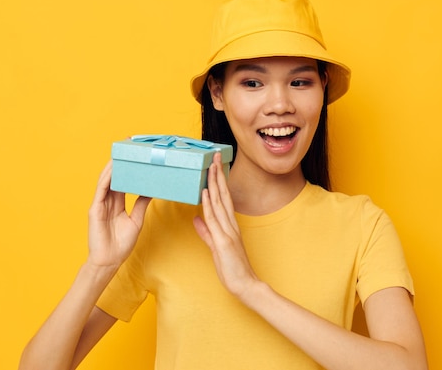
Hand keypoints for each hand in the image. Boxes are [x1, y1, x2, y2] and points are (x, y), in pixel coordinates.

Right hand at [87, 160, 150, 268]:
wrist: (110, 260)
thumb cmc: (121, 243)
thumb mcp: (136, 220)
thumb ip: (141, 204)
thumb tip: (151, 190)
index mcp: (117, 203)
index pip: (122, 180)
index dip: (128, 167)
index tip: (136, 154)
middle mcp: (107, 200)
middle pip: (113, 176)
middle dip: (119, 160)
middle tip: (129, 144)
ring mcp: (100, 204)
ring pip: (106, 180)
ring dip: (112, 165)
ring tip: (120, 152)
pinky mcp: (95, 209)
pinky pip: (101, 190)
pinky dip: (107, 179)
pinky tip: (113, 169)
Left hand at [193, 153, 259, 300]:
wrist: (245, 285)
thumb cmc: (232, 268)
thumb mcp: (216, 247)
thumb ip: (206, 232)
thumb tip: (196, 219)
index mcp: (229, 225)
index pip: (223, 199)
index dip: (219, 182)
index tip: (215, 167)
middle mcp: (230, 224)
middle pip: (223, 195)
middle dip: (218, 175)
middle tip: (215, 157)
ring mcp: (228, 231)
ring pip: (219, 202)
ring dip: (214, 183)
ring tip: (211, 166)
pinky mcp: (224, 240)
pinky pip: (214, 219)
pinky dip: (209, 204)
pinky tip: (205, 191)